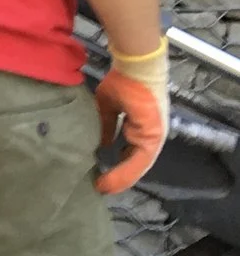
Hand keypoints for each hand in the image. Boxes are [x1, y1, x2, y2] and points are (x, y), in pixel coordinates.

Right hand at [94, 41, 170, 193]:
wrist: (137, 66)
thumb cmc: (124, 81)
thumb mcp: (109, 107)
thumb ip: (107, 126)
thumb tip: (103, 144)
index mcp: (142, 128)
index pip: (130, 153)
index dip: (117, 167)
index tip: (101, 178)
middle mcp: (152, 136)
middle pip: (136, 165)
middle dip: (119, 178)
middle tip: (101, 188)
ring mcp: (154, 137)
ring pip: (138, 165)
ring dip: (121, 179)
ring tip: (104, 188)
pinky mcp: (153, 136)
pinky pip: (139, 159)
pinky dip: (125, 171)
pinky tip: (112, 180)